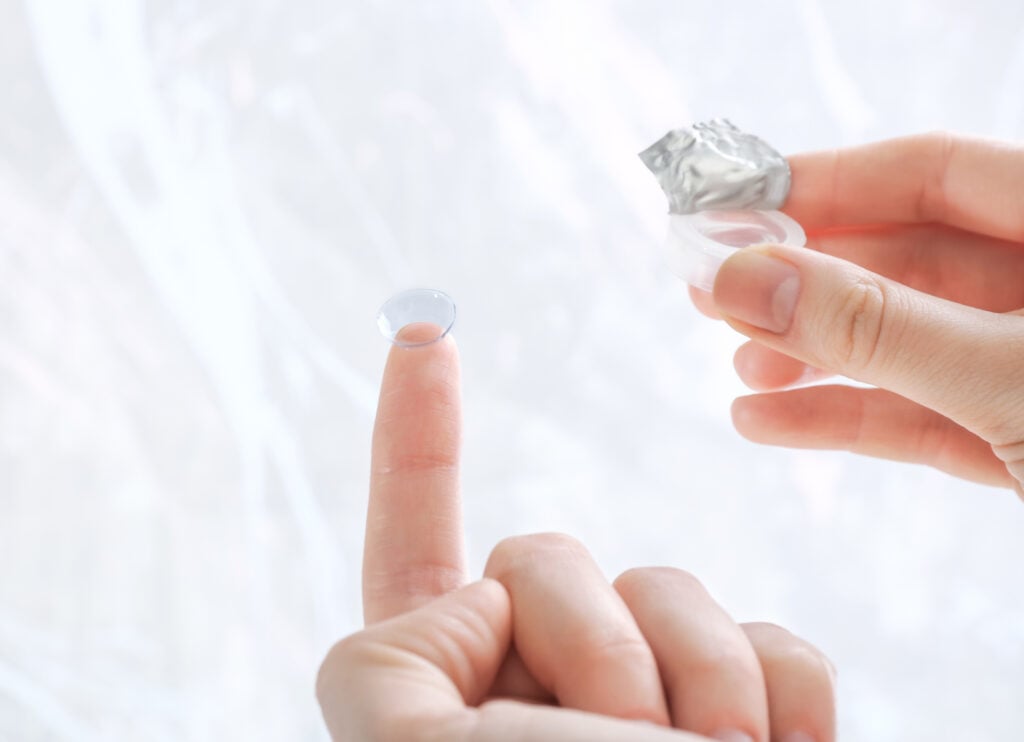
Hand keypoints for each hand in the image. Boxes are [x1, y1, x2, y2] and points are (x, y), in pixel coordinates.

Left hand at [316, 324, 835, 740]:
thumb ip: (391, 658)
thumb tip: (484, 607)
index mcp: (437, 692)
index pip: (413, 532)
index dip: (412, 432)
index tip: (421, 333)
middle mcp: (534, 684)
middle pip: (554, 556)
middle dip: (588, 639)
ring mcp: (643, 696)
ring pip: (671, 586)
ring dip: (689, 675)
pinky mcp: (745, 719)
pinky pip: (777, 642)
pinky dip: (782, 694)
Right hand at [691, 132, 1023, 498]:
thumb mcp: (1005, 370)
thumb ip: (875, 325)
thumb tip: (743, 278)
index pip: (932, 173)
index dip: (826, 183)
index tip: (732, 205)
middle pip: (905, 260)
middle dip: (802, 279)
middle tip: (711, 290)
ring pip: (906, 342)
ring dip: (813, 354)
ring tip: (741, 367)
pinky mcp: (1019, 440)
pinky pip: (921, 415)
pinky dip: (845, 417)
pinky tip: (767, 421)